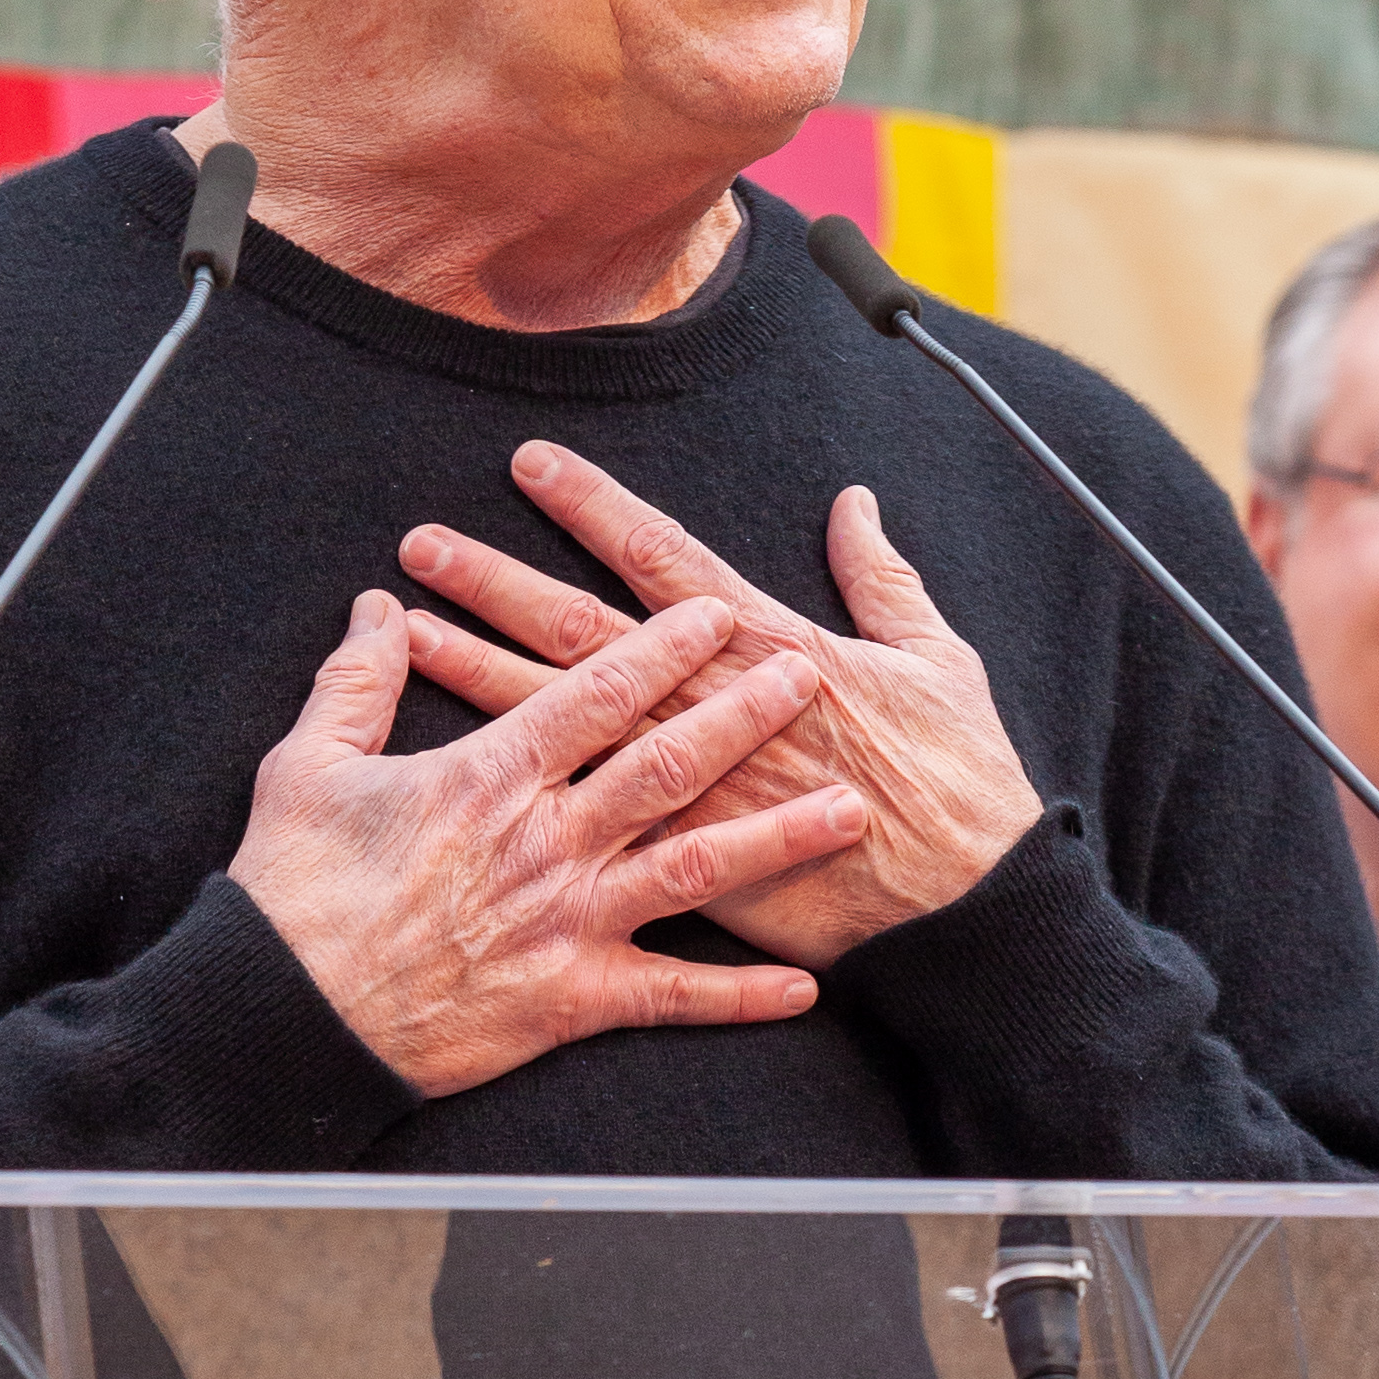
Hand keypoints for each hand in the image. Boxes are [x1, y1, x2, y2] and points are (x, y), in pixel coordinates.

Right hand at [230, 588, 867, 1095]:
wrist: (282, 1016)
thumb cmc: (293, 888)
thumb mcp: (309, 765)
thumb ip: (357, 680)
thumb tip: (383, 609)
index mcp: (486, 776)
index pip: (592, 694)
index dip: (659, 649)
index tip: (715, 611)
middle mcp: (542, 842)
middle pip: (664, 765)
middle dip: (741, 717)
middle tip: (805, 678)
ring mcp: (563, 923)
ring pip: (691, 869)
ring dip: (776, 840)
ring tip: (848, 812)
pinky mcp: (568, 1000)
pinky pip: (671, 996)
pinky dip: (738, 994)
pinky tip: (804, 985)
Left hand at [397, 444, 1042, 970]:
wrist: (967, 913)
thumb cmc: (961, 784)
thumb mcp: (940, 659)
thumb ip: (884, 577)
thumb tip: (855, 503)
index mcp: (773, 649)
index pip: (662, 559)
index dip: (592, 508)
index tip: (531, 465)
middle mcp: (713, 709)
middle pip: (582, 631)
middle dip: (499, 581)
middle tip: (423, 543)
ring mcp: (689, 788)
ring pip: (563, 718)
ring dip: (482, 669)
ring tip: (411, 630)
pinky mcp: (680, 861)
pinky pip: (578, 813)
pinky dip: (521, 785)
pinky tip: (462, 765)